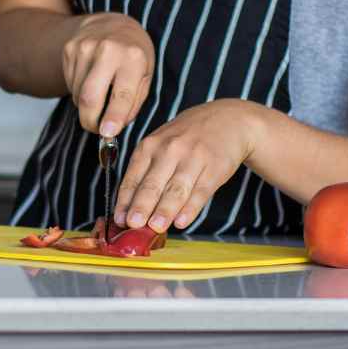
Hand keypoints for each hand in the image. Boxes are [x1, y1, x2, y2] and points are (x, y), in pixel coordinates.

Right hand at [62, 13, 154, 136]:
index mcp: (133, 57)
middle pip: (90, 97)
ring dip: (86, 106)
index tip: (108, 134)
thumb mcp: (145, 75)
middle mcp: (107, 50)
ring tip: (99, 97)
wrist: (112, 23)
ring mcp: (84, 47)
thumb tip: (112, 129)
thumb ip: (133, 103)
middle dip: (90, 121)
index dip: (113, 117)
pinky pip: (70, 84)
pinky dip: (78, 93)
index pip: (121, 94)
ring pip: (78, 94)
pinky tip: (90, 82)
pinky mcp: (69, 49)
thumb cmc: (134, 56)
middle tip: (96, 129)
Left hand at [113, 99, 266, 232]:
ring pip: (176, 189)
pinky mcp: (215, 168)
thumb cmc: (187, 137)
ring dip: (165, 210)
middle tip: (133, 224)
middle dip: (141, 206)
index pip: (133, 178)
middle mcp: (170, 150)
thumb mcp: (161, 144)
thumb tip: (131, 208)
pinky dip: (191, 208)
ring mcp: (193, 158)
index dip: (125, 201)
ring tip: (156, 227)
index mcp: (150, 146)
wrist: (228, 120)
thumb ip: (147, 172)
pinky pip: (201, 192)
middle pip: (152, 183)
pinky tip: (182, 222)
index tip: (119, 220)